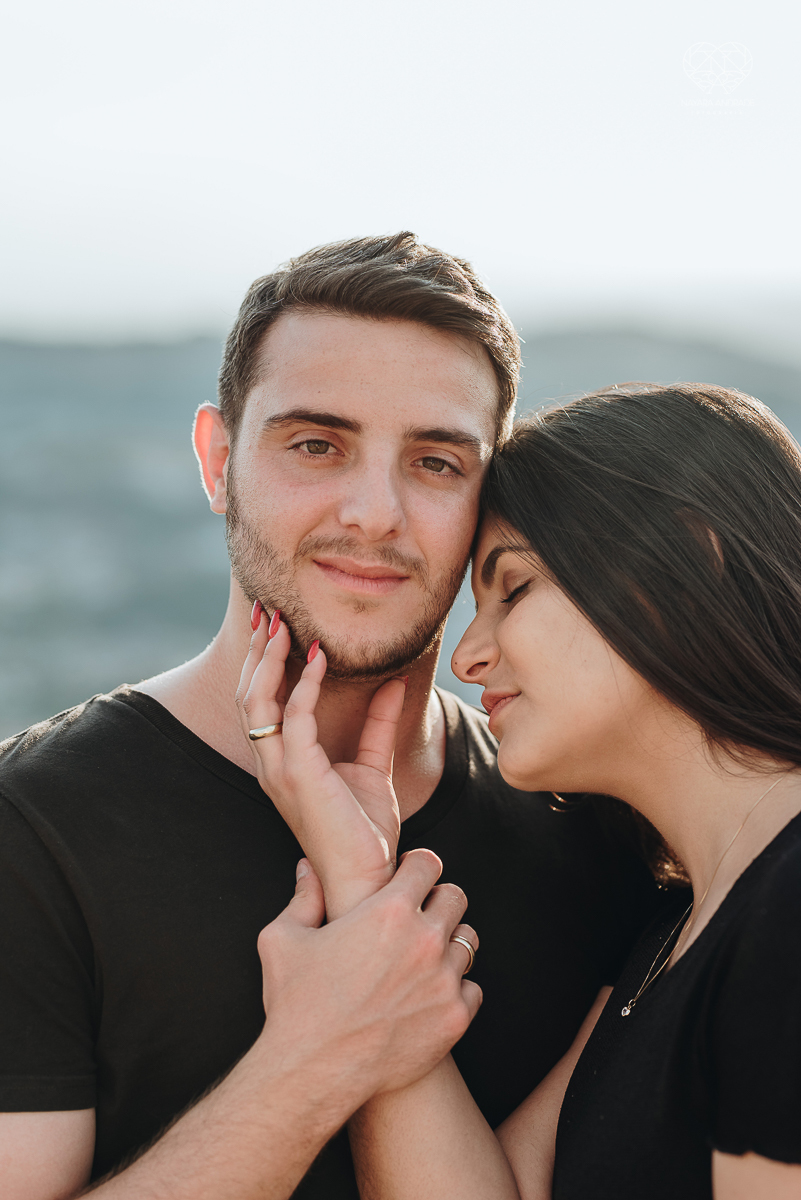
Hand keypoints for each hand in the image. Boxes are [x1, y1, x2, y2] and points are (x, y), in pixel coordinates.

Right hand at [236, 612, 406, 915]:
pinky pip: (294, 718)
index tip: (277, 624)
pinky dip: (304, 683)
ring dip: (270, 658)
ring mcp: (280, 770)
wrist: (368, 876)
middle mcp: (271, 764)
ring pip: (259, 701)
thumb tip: (394, 682)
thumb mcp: (374, 766)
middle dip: (258, 650)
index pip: (260, 701)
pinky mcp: (299, 775)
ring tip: (283, 623)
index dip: (264, 661)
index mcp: (281, 762)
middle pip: (250, 694)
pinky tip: (319, 658)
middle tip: (268, 610)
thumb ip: (379, 724)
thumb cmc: (366, 832)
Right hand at [256, 851, 481, 1107]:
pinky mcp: (454, 1017)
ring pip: (468, 941)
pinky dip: (456, 988)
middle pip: (456, 897)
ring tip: (424, 958)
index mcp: (389, 910)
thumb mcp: (282, 939)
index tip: (408, 877)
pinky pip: (472, 987)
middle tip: (418, 916)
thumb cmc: (296, 1004)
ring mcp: (444, 979)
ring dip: (449, 943)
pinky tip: (429, 994)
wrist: (313, 1072)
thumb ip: (303, 897)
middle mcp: (425, 939)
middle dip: (437, 900)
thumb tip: (307, 869)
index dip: (417, 867)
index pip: (428, 864)